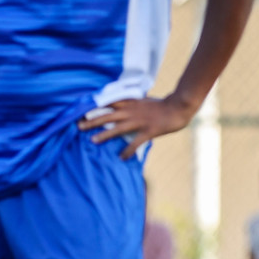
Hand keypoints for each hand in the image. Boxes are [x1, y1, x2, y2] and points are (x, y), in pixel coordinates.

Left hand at [78, 93, 196, 158]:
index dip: (95, 107)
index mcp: (131, 103)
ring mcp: (139, 121)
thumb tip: (126, 107)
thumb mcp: (146, 100)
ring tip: (93, 141)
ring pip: (117, 128)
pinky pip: (135, 142)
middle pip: (107, 115)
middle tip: (79, 126)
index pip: (109, 103)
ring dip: (104, 134)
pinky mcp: (148, 131)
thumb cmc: (165, 104)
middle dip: (92, 120)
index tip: (82, 111)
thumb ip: (134, 104)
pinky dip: (127, 150)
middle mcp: (132, 111)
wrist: (179, 106)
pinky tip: (121, 158)